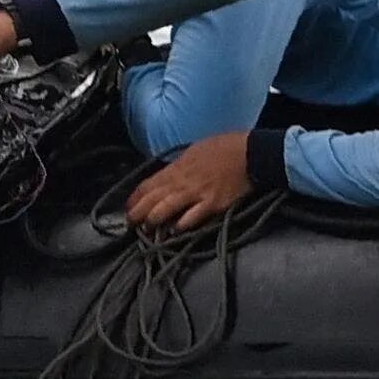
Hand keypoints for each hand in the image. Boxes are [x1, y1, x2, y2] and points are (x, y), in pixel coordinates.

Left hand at [125, 133, 251, 233]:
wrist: (250, 153)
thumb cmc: (224, 148)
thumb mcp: (195, 150)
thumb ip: (179, 166)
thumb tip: (168, 175)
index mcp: (177, 167)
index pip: (148, 184)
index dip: (135, 198)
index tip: (128, 207)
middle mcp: (183, 181)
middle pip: (153, 198)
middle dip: (138, 212)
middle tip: (130, 224)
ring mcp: (197, 193)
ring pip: (167, 208)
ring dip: (153, 220)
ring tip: (146, 229)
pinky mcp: (213, 204)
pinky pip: (193, 217)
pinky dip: (181, 225)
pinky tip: (174, 231)